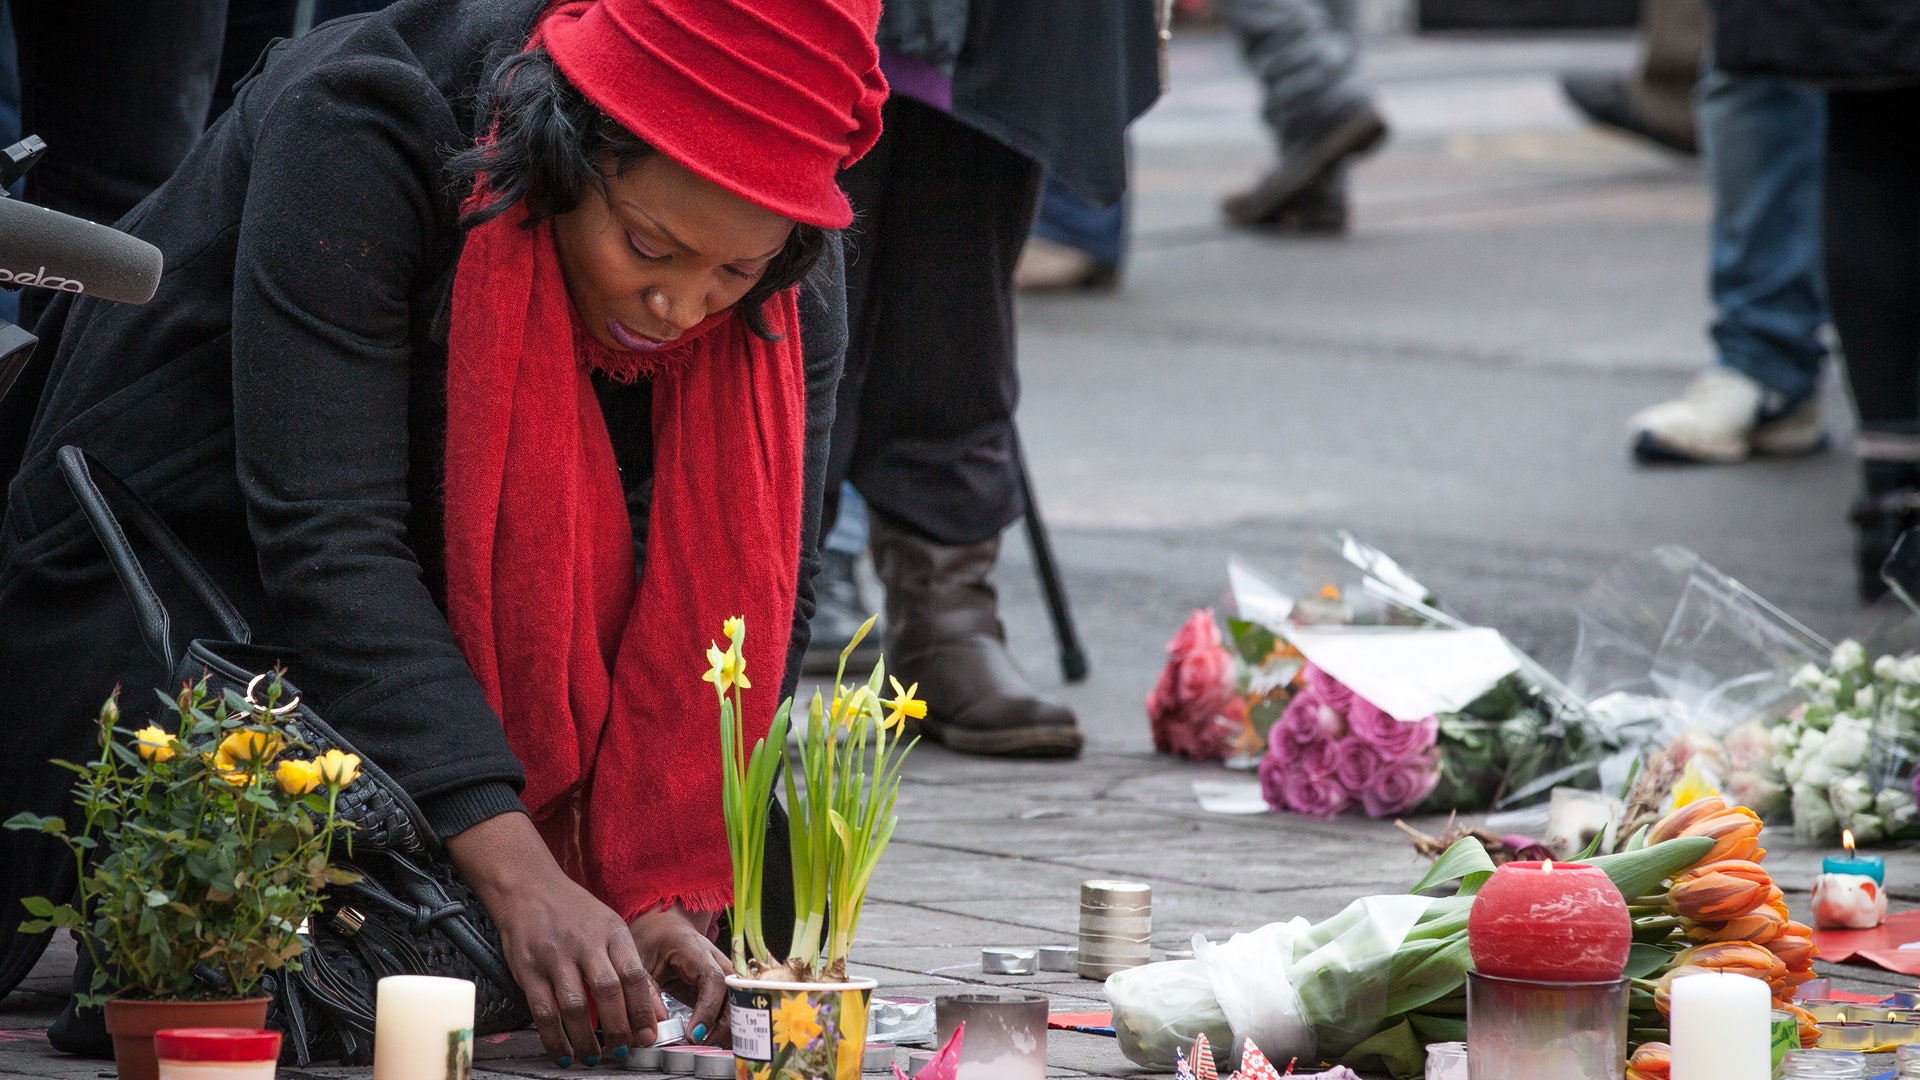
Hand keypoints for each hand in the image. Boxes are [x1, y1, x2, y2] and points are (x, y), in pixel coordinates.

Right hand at [446, 813, 663, 1065]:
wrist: (528, 887)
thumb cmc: (574, 912)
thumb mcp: (611, 928)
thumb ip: (631, 968)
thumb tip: (654, 1014)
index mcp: (612, 932)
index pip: (635, 975)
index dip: (644, 1010)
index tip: (648, 1036)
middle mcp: (585, 944)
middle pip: (608, 992)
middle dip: (618, 1029)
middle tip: (622, 1051)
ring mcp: (555, 957)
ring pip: (575, 1006)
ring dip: (586, 1039)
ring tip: (593, 1056)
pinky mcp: (528, 970)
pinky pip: (543, 1012)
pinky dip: (554, 1038)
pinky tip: (563, 1052)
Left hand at [629, 906, 734, 1045]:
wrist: (661, 928)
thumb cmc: (651, 941)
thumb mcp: (638, 965)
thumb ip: (646, 996)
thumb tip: (655, 1029)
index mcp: (695, 950)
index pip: (713, 980)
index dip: (708, 1010)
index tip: (693, 1034)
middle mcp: (715, 959)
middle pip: (734, 992)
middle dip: (725, 1023)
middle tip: (702, 1046)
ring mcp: (721, 971)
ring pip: (737, 1001)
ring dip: (728, 1026)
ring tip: (708, 1047)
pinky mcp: (720, 985)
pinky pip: (729, 1005)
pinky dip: (723, 1024)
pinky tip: (711, 1040)